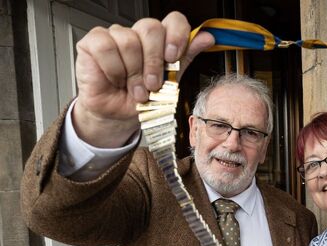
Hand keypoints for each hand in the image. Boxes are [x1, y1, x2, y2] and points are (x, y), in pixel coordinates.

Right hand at [72, 11, 214, 147]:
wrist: (118, 116)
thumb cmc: (142, 99)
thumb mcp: (170, 82)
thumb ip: (186, 58)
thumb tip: (207, 38)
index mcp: (159, 40)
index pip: (173, 20)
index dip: (176, 35)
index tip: (173, 57)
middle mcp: (137, 34)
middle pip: (150, 28)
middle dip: (154, 62)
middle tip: (152, 84)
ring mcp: (114, 35)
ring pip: (129, 41)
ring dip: (133, 73)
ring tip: (134, 89)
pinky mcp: (93, 42)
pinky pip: (106, 48)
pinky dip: (113, 70)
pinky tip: (115, 80)